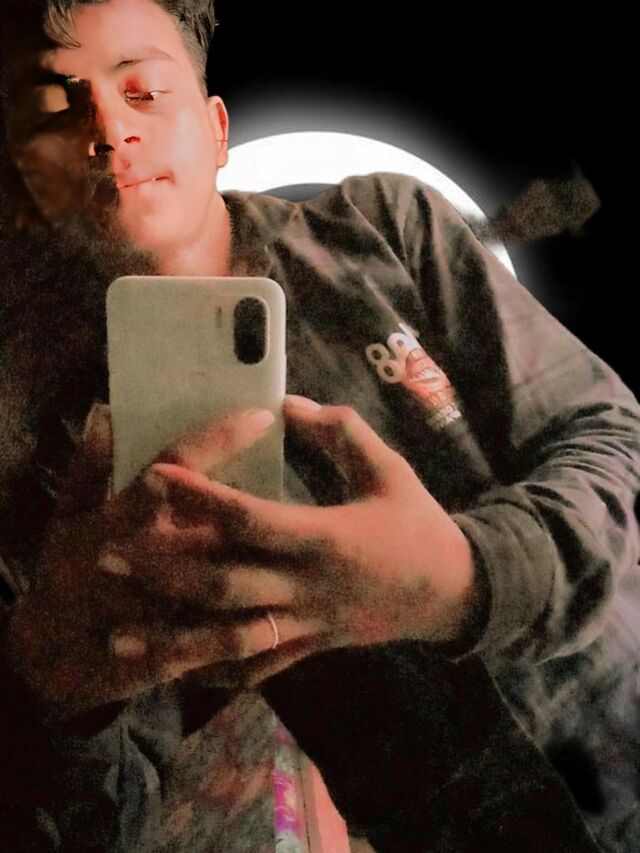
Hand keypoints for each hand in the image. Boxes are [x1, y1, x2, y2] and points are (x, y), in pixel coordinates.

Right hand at [3, 402, 316, 722]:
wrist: (51, 659)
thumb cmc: (60, 577)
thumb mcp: (65, 518)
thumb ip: (88, 466)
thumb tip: (106, 412)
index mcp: (115, 522)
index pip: (172, 468)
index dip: (218, 440)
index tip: (262, 417)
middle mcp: (142, 562)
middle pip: (210, 527)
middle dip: (262, 505)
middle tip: (306, 477)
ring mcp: (159, 613)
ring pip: (226, 583)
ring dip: (268, 560)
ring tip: (312, 539)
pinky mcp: (174, 653)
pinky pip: (226, 641)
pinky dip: (261, 622)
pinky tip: (296, 603)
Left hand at [116, 395, 479, 689]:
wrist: (450, 592)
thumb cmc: (416, 523)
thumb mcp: (388, 468)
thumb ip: (340, 431)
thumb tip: (289, 402)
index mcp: (326, 537)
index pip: (250, 518)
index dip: (200, 496)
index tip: (155, 474)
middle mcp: (307, 586)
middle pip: (223, 585)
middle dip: (163, 573)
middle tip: (107, 557)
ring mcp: (305, 624)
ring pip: (229, 639)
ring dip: (172, 639)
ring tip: (119, 636)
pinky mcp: (308, 646)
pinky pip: (256, 667)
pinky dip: (214, 672)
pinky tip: (174, 672)